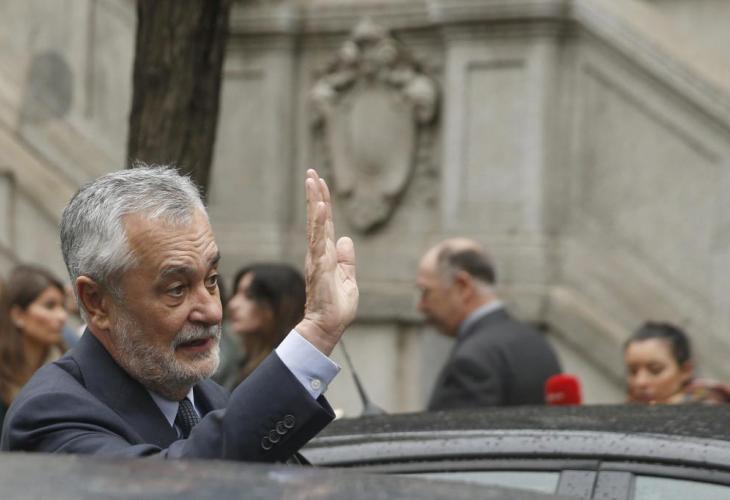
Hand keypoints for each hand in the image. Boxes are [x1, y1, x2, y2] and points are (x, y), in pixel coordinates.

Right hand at [295, 169, 357, 355]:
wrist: (328, 327)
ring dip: (314, 203)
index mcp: (327, 255)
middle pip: (318, 219)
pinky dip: (320, 224)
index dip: (323, 203)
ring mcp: (318, 259)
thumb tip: (346, 240)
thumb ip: (347, 260)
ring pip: (316, 225)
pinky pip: (319, 241)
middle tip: (312, 173)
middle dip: (315, 195)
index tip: (320, 183)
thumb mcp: (348, 279)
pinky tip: (320, 207)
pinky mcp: (320, 267)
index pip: (326, 224)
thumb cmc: (337, 307)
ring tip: (313, 181)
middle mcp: (320, 253)